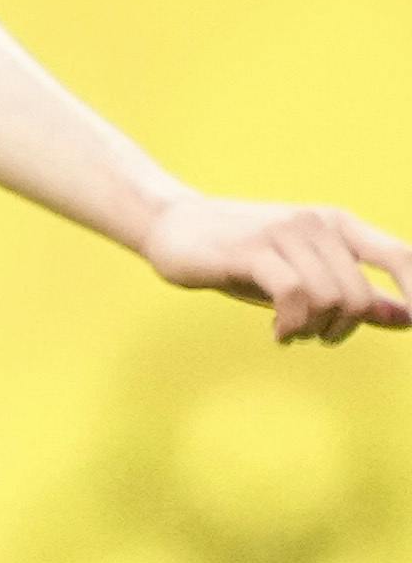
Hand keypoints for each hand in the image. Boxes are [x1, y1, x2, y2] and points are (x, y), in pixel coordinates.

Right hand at [144, 190, 411, 342]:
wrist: (173, 226)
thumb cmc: (242, 256)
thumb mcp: (303, 275)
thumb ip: (354, 294)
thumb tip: (408, 318)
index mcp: (340, 226)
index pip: (401, 255)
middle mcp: (319, 224)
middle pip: (359, 294)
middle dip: (341, 329)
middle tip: (314, 337)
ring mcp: (286, 234)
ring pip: (329, 298)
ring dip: (312, 330)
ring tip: (290, 333)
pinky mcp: (253, 250)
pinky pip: (294, 295)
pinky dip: (291, 324)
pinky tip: (278, 333)